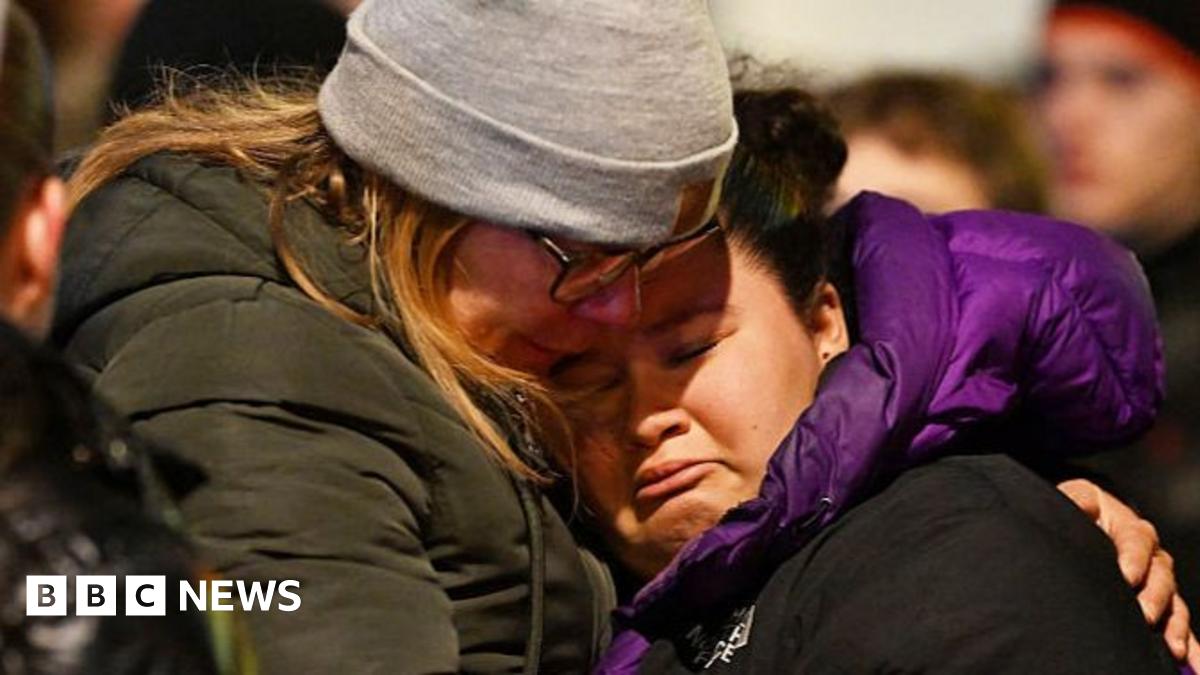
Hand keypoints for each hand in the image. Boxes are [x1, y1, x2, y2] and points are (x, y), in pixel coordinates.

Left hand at [1058, 478, 1198, 669]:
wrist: (1092, 523)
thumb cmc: (1084, 512)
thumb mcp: (1080, 500)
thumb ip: (1080, 501)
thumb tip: (1078, 504)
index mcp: (1132, 530)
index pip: (1136, 541)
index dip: (1133, 557)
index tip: (1126, 575)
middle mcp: (1152, 555)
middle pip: (1161, 576)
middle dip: (1154, 597)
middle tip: (1144, 615)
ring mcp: (1159, 581)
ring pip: (1174, 603)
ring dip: (1174, 625)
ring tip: (1172, 648)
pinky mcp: (1161, 603)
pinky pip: (1178, 624)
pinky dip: (1188, 643)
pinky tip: (1193, 662)